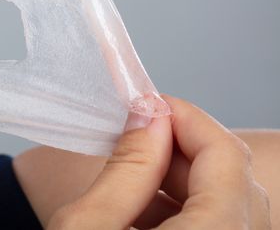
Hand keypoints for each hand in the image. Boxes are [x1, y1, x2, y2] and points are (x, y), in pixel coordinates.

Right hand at [48, 95, 270, 228]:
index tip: (142, 103)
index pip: (227, 156)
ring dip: (182, 185)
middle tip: (129, 136)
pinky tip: (137, 218)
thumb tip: (148, 116)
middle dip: (180, 150)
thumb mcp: (86, 226)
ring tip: (126, 183)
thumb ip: (126, 168)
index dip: (184, 117)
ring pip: (230, 210)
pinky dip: (186, 216)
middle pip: (234, 182)